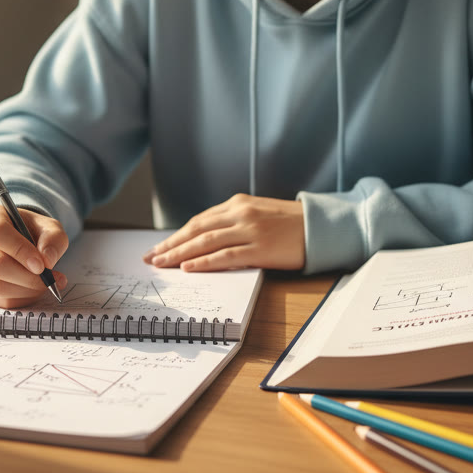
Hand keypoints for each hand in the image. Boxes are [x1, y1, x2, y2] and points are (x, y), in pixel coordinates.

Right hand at [0, 203, 68, 308]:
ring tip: (45, 284)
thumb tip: (47, 261)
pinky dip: (20, 299)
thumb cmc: (31, 231)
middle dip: (27, 277)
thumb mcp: (48, 227)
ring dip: (26, 290)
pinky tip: (33, 290)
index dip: (20, 251)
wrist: (17, 241)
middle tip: (50, 280)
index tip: (42, 265)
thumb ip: (53, 239)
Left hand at [143, 194, 305, 271]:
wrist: (321, 226)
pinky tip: (187, 268)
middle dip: (170, 244)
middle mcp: (240, 214)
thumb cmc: (290, 223)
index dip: (176, 235)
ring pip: (205, 242)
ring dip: (179, 254)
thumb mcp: (258, 213)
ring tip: (162, 263)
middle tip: (151, 257)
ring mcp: (250, 231)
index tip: (159, 247)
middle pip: (196, 230)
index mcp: (238, 204)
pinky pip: (225, 256)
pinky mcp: (260, 248)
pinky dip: (203, 262)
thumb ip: (234, 221)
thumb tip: (206, 239)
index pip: (198, 221)